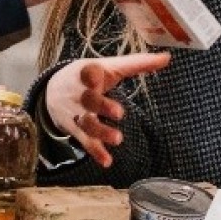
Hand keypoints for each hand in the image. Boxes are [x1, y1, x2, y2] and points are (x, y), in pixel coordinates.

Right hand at [44, 52, 170, 166]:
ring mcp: (77, 113)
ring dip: (101, 132)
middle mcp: (79, 94)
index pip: (86, 73)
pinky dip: (96, 152)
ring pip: (87, 124)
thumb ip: (137, 63)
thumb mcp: (109, 66)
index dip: (90, 76)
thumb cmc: (88, 75)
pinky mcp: (76, 129)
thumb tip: (167, 58)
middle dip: (101, 106)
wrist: (52, 90)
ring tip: (118, 139)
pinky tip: (107, 161)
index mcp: (86, 74)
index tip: (95, 77)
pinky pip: (85, 142)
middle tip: (119, 113)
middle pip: (88, 100)